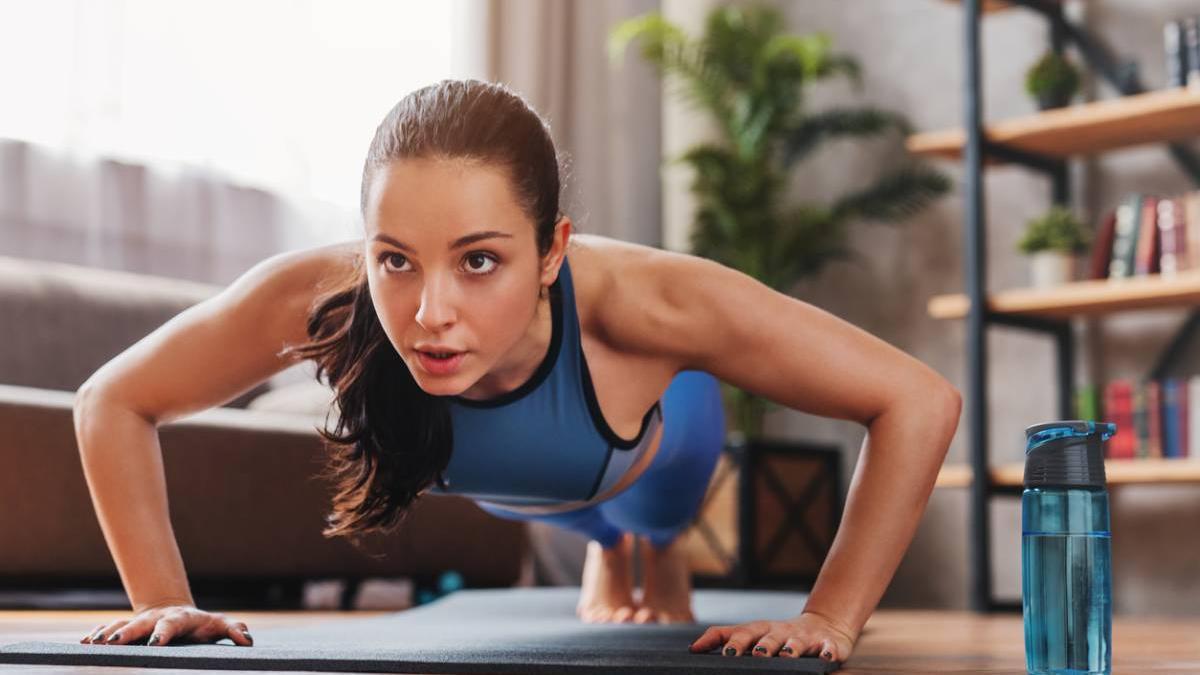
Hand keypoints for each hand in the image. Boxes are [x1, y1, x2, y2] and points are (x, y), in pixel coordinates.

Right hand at [79, 603, 253, 646]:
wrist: (179, 612)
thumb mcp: (218, 625)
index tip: (156, 643)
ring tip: (92, 645)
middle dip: (126, 633)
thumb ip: (233, 630)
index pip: (171, 624)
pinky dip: (96, 635)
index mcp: (179, 618)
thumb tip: (247, 640)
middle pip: (139, 624)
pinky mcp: (126, 627)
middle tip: (113, 644)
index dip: (163, 633)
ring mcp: (139, 622)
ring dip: (106, 634)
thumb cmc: (201, 625)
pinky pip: (108, 629)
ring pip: (120, 625)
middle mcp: (156, 618)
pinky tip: (83, 645)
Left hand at [687, 610, 857, 661]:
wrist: (823, 627)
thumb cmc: (778, 635)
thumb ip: (723, 637)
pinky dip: (827, 651)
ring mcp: (804, 638)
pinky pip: (828, 648)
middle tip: (757, 654)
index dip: (732, 641)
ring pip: (797, 642)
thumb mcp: (752, 634)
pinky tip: (826, 656)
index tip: (723, 653)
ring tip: (787, 655)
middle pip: (769, 636)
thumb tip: (693, 648)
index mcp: (760, 630)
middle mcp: (780, 632)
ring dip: (792, 648)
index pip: (743, 633)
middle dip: (763, 645)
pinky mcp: (827, 644)